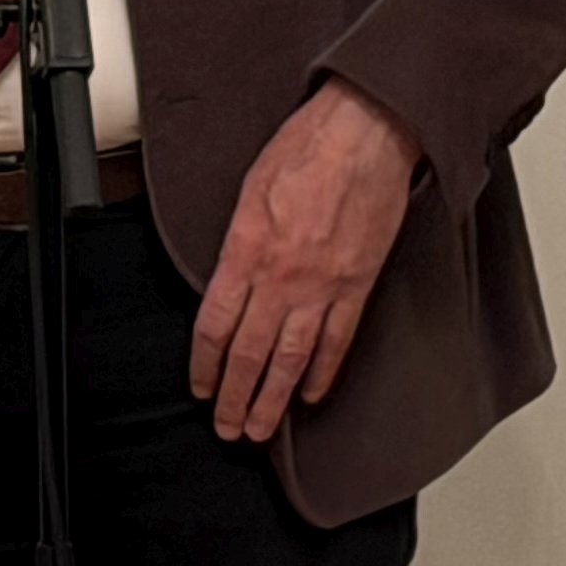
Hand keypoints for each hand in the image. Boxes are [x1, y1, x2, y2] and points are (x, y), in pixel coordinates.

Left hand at [188, 77, 419, 444]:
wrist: (364, 135)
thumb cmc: (304, 150)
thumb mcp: (248, 193)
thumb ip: (236, 244)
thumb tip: (226, 280)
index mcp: (245, 251)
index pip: (214, 325)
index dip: (204, 365)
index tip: (201, 388)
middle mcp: (280, 277)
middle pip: (249, 353)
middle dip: (235, 397)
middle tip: (228, 429)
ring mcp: (321, 286)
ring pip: (291, 359)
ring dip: (274, 399)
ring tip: (262, 429)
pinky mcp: (357, 285)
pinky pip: (337, 341)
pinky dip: (323, 373)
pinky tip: (312, 394)